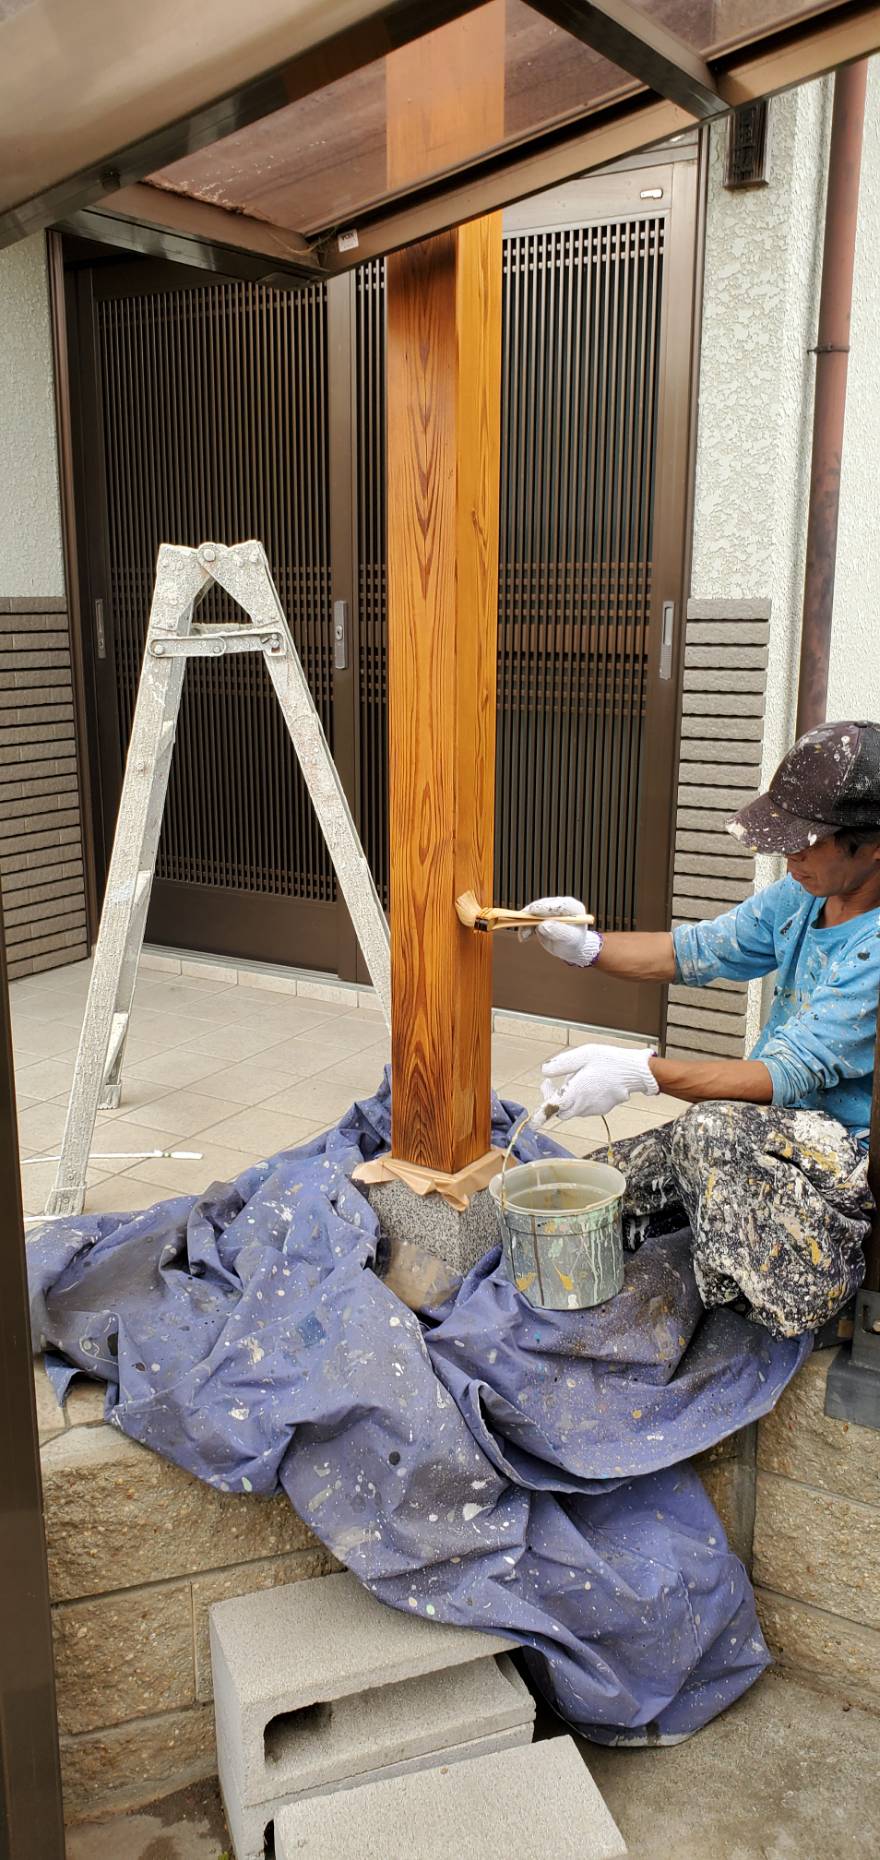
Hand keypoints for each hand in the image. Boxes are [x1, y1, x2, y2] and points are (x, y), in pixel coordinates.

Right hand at [518, 896, 601, 966]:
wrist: (569, 948)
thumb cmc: (573, 943)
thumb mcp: (570, 939)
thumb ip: (558, 931)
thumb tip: (543, 925)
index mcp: (572, 907)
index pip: (558, 903)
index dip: (545, 907)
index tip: (534, 912)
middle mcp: (560, 905)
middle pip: (542, 905)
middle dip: (531, 916)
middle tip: (524, 925)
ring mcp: (548, 909)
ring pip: (532, 912)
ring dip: (525, 923)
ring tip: (524, 936)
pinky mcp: (539, 915)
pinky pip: (528, 919)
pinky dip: (524, 927)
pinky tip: (524, 937)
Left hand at [541, 1043, 657, 1120]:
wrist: (635, 1071)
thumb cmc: (609, 1061)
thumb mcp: (582, 1055)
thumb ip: (561, 1064)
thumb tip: (545, 1072)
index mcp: (575, 1092)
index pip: (553, 1108)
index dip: (541, 1115)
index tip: (533, 1122)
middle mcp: (583, 1105)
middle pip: (561, 1111)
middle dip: (553, 1099)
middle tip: (551, 1082)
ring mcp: (593, 1109)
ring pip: (573, 1109)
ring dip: (568, 1098)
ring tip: (576, 1077)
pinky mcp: (602, 1109)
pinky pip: (585, 1108)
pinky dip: (580, 1099)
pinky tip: (588, 1084)